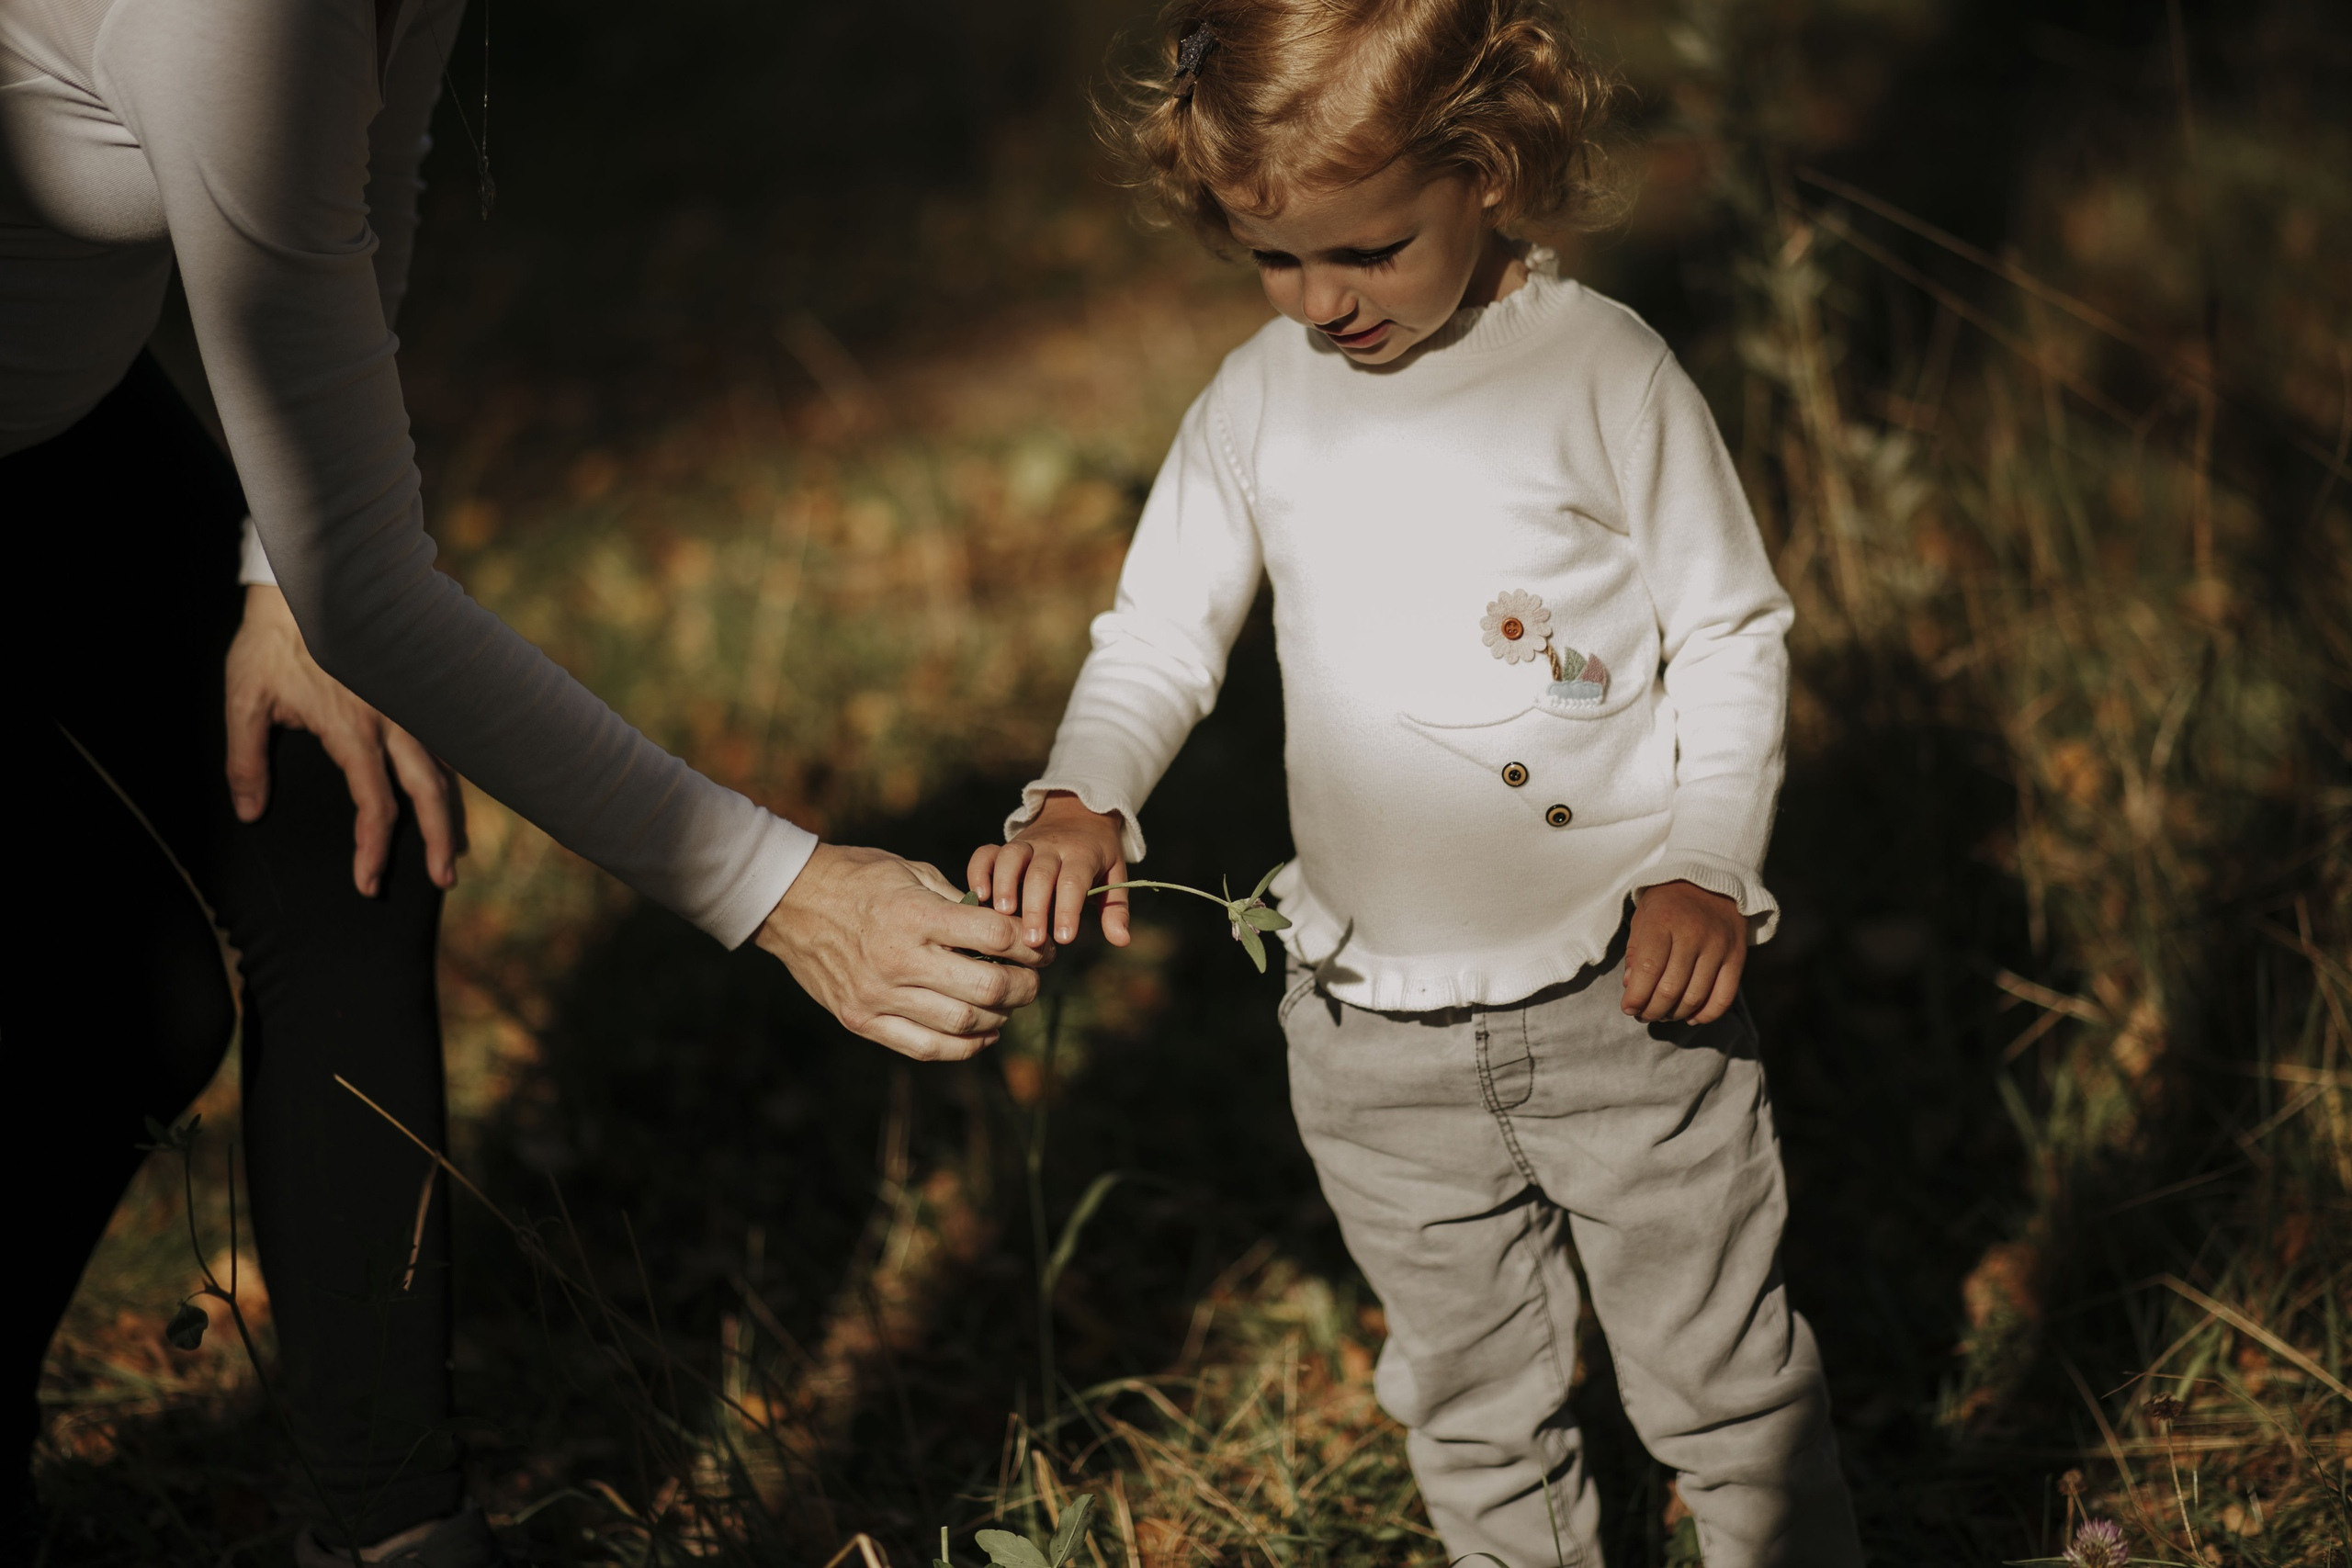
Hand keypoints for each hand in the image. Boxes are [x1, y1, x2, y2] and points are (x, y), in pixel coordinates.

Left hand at [225, 584, 463, 894]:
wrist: (310, 583)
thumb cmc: (272, 641)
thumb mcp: (244, 698)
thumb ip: (247, 759)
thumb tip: (250, 812)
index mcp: (351, 728)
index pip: (374, 803)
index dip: (372, 848)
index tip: (367, 882)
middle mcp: (393, 720)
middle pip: (429, 792)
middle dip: (438, 841)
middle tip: (441, 881)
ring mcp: (411, 704)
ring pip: (446, 767)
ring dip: (452, 812)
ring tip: (454, 850)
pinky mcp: (416, 691)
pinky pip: (446, 739)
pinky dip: (453, 773)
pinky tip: (452, 793)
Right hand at [755, 843, 1051, 1060]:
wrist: (789, 902)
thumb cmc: (857, 878)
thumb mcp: (910, 871)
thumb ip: (958, 901)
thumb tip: (1007, 924)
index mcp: (915, 915)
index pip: (995, 937)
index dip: (1029, 944)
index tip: (1040, 947)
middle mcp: (898, 959)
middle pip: (988, 987)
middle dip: (1025, 987)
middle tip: (1033, 980)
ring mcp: (878, 995)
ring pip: (963, 1024)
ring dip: (1000, 1017)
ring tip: (1008, 1004)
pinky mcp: (861, 1020)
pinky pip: (927, 1048)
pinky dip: (965, 1046)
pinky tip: (983, 1032)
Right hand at [967, 792, 1129, 948]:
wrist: (1079, 813)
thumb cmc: (1098, 856)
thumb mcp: (1115, 877)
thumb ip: (1116, 909)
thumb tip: (1122, 940)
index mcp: (1082, 854)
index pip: (1074, 881)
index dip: (1068, 909)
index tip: (1064, 939)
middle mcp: (1052, 847)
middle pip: (1040, 873)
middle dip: (1035, 907)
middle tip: (1031, 940)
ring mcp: (1026, 844)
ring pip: (1011, 858)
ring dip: (1004, 885)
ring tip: (1001, 914)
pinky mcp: (1005, 845)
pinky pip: (987, 853)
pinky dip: (978, 870)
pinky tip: (978, 895)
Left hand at [1621, 880, 1745, 1023]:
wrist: (1712, 878)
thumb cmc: (1669, 902)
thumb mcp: (1643, 918)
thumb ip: (1636, 953)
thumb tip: (1632, 989)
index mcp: (1663, 921)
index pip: (1648, 970)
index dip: (1636, 997)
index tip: (1628, 1008)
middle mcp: (1693, 934)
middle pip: (1671, 989)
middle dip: (1652, 1011)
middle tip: (1643, 1015)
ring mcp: (1718, 946)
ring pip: (1695, 997)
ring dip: (1675, 1014)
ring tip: (1663, 1014)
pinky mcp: (1737, 956)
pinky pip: (1724, 997)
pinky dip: (1707, 1014)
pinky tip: (1691, 1016)